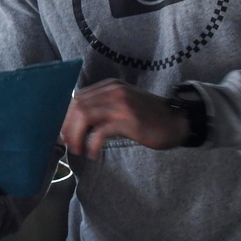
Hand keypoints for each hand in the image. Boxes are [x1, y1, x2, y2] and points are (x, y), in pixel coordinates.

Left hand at [61, 79, 187, 159]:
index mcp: (110, 87)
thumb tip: (76, 124)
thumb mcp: (123, 105)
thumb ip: (103, 108)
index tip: (62, 132)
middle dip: (67, 126)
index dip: (66, 116)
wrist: (178, 121)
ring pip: (85, 116)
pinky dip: (92, 144)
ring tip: (77, 149)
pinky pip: (101, 132)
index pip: (78, 98)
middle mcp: (113, 91)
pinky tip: (92, 153)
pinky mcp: (129, 120)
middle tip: (66, 143)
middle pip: (77, 106)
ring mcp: (121, 104)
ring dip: (76, 135)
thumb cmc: (149, 117)